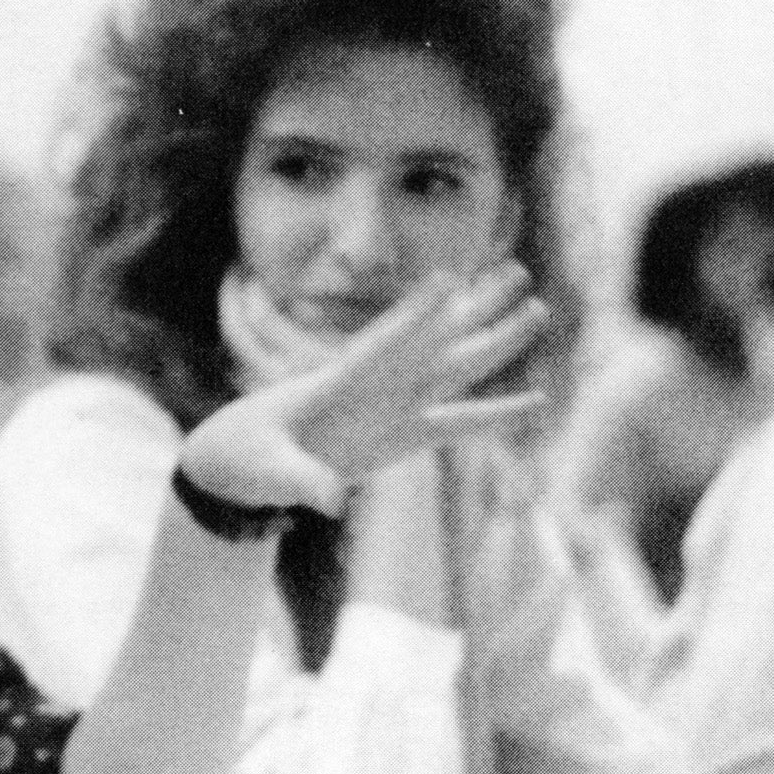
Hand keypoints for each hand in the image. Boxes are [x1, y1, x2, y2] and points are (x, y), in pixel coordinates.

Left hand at [183, 264, 548, 513]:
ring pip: (455, 368)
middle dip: (476, 308)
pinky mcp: (402, 435)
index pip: (382, 344)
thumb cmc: (244, 457)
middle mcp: (374, 386)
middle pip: (435, 341)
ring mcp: (392, 407)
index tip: (447, 280)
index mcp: (336, 384)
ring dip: (495, 341)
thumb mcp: (266, 469)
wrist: (236, 465)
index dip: (414, 315)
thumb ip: (300, 480)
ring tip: (537, 309)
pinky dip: (497, 412)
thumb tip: (331, 502)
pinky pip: (459, 421)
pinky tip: (537, 400)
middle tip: (518, 271)